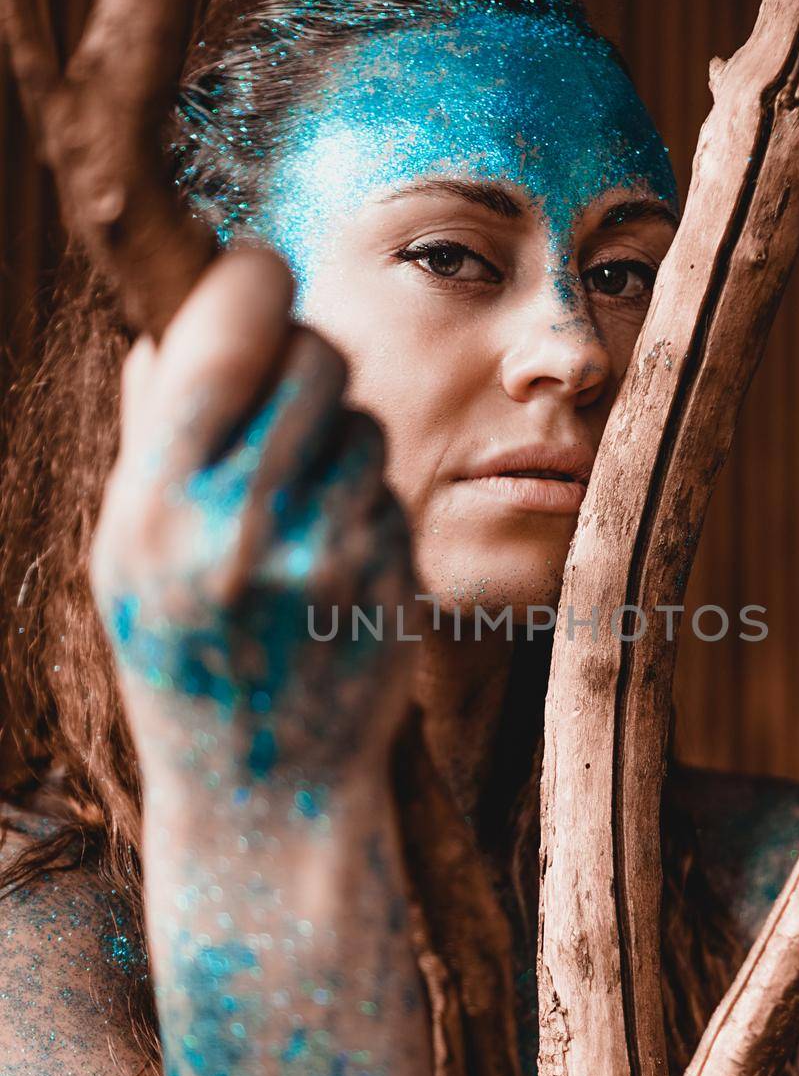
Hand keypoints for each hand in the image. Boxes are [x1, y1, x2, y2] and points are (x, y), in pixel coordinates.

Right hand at [89, 246, 414, 821]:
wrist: (265, 796)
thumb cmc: (186, 661)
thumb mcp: (127, 558)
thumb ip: (153, 433)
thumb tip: (180, 311)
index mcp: (154, 507)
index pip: (231, 323)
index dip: (250, 280)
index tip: (255, 278)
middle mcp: (243, 527)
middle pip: (318, 352)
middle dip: (303, 358)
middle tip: (279, 405)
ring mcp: (330, 556)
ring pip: (365, 420)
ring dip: (336, 440)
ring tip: (294, 516)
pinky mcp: (394, 579)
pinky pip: (392, 489)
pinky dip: (366, 505)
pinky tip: (331, 565)